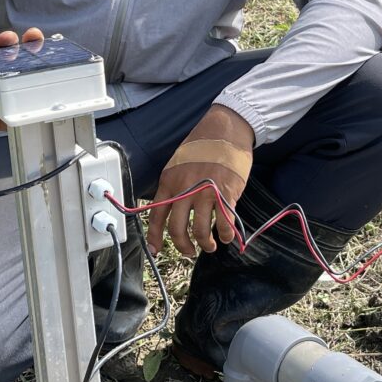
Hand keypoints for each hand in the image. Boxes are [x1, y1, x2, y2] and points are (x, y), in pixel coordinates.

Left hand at [0, 27, 43, 136]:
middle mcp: (2, 65)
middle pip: (4, 47)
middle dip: (7, 40)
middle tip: (9, 39)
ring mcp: (20, 70)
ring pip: (25, 50)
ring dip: (29, 41)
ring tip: (34, 36)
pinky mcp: (36, 75)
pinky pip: (42, 61)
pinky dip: (48, 52)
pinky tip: (53, 48)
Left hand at [147, 104, 255, 258]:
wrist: (225, 129)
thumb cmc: (203, 145)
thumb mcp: (178, 163)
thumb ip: (175, 186)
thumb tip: (174, 207)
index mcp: (169, 182)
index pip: (156, 216)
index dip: (155, 237)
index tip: (156, 250)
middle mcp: (185, 189)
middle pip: (177, 229)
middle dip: (183, 246)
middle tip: (189, 251)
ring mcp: (205, 192)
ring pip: (200, 230)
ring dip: (206, 243)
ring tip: (210, 245)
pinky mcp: (226, 193)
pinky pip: (223, 223)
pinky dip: (225, 235)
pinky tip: (226, 236)